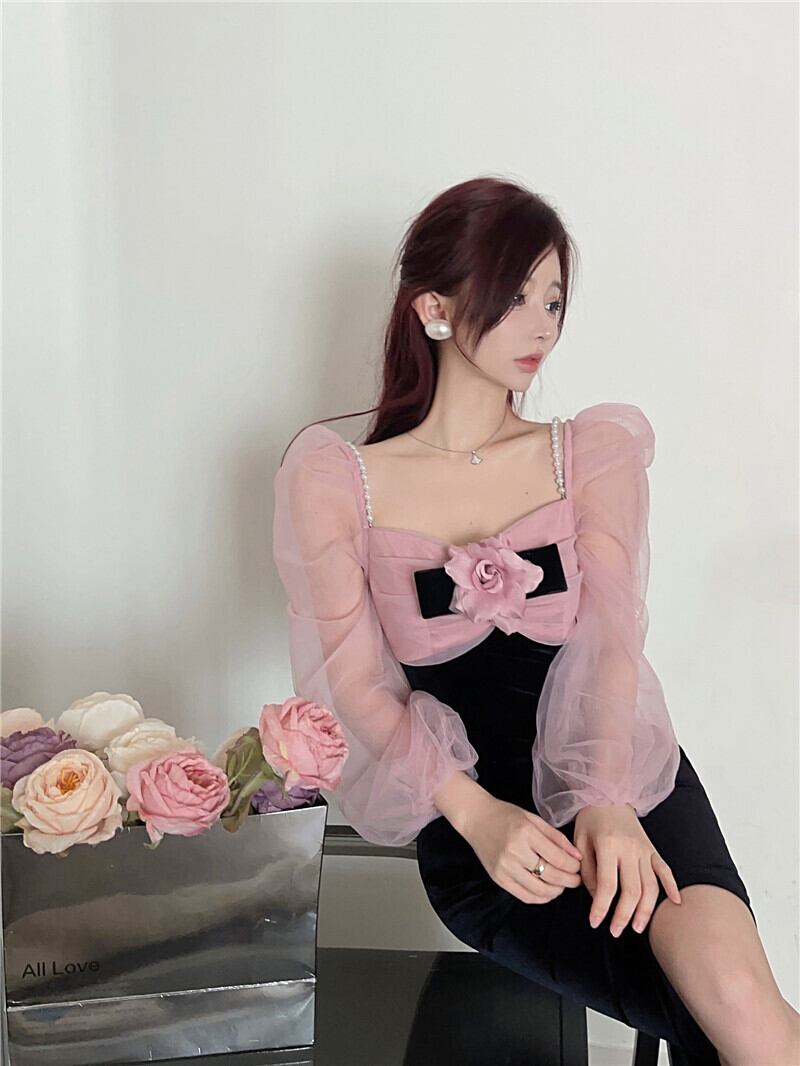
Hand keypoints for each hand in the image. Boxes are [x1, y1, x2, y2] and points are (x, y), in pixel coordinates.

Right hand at [461, 796, 584, 905]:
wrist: (476, 818)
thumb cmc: (506, 815)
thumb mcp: (534, 819)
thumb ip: (556, 837)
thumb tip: (577, 856)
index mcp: (526, 833)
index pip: (558, 858)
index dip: (573, 866)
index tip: (578, 867)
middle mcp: (515, 852)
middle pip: (551, 876)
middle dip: (569, 881)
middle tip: (576, 879)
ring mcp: (505, 867)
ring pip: (539, 890)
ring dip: (556, 891)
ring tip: (562, 885)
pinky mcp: (498, 878)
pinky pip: (524, 896)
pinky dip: (540, 898)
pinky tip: (547, 891)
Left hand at [574, 803, 681, 935]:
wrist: (608, 794)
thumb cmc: (590, 819)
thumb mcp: (579, 841)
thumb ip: (586, 870)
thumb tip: (597, 897)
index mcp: (608, 846)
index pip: (607, 885)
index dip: (601, 908)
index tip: (594, 922)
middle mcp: (630, 849)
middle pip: (632, 890)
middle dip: (623, 915)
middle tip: (615, 931)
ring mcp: (645, 849)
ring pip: (651, 886)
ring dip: (646, 910)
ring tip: (637, 927)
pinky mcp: (653, 849)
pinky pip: (666, 870)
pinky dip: (672, 887)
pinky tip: (676, 903)